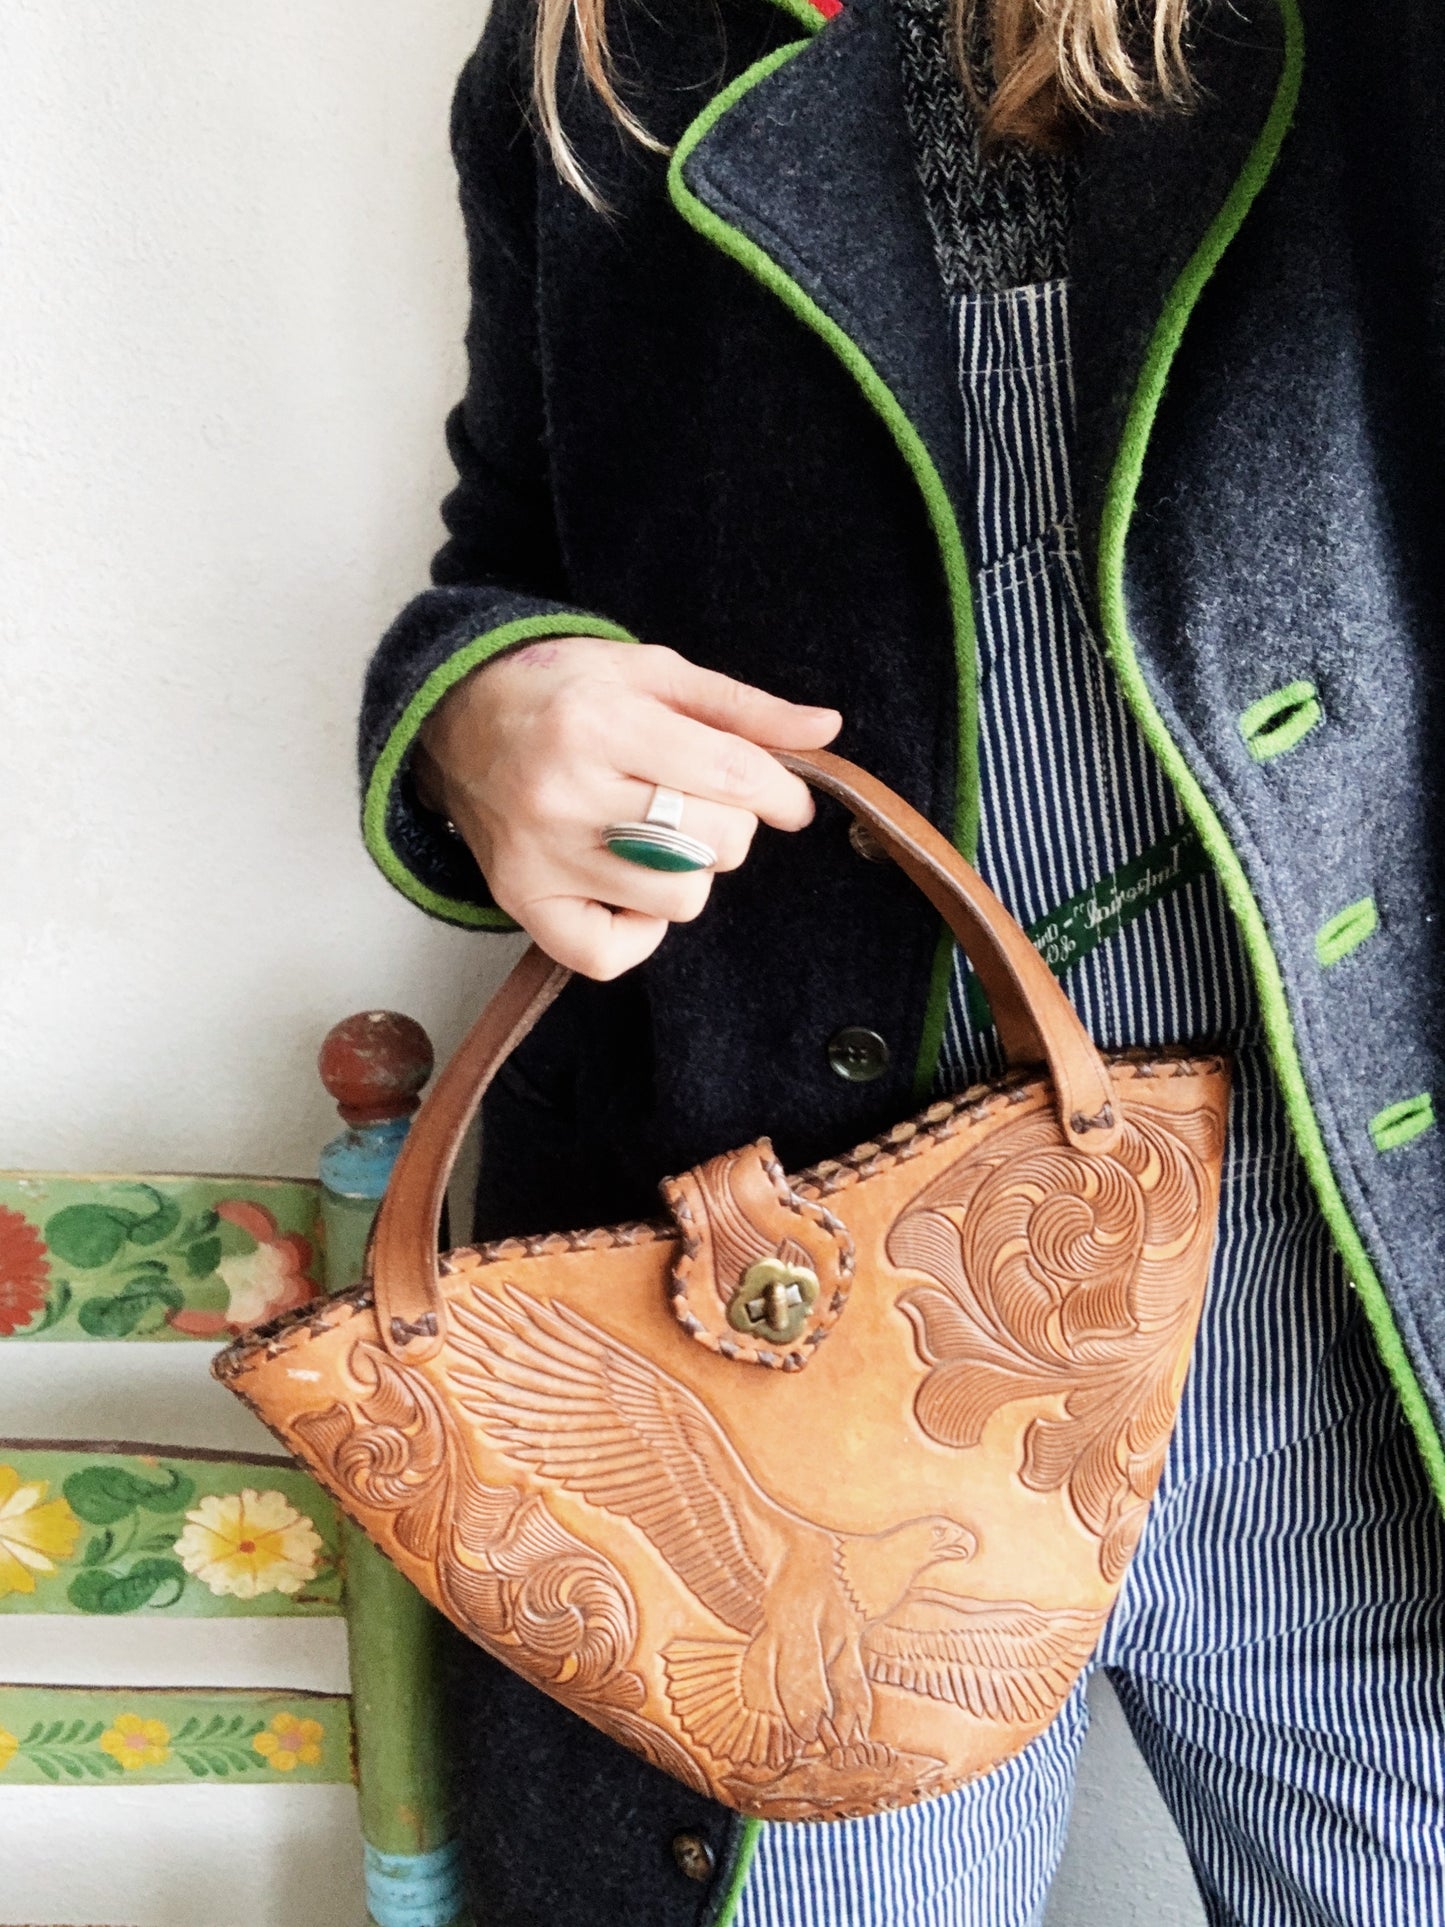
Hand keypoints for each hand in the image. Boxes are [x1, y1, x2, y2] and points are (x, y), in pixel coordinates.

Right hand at [416, 637, 841, 977]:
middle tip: (701, 805)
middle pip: (715, 845)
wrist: (455, 714)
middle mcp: (566, 792)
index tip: (786, 799)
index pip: (733, 777)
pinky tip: (630, 889)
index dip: (781, 794)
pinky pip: (611, 954)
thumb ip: (741, 707)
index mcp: (603, 722)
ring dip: (690, 874)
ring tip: (658, 837)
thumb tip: (826, 728)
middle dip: (732, 826)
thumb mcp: (652, 673)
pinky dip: (639, 932)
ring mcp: (541, 855)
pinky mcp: (522, 901)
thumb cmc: (565, 690)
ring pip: (679, 901)